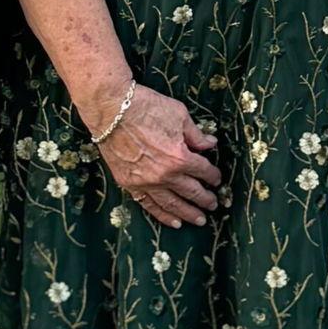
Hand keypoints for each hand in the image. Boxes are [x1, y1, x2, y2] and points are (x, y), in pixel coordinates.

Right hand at [91, 85, 219, 229]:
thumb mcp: (179, 115)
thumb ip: (196, 134)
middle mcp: (164, 175)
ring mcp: (146, 182)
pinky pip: (149, 205)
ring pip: (171, 204)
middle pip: (191, 191)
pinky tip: (174, 222)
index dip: (213, 176)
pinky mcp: (129, 184)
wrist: (110, 110)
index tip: (217, 179)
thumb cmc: (146, 107)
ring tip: (199, 220)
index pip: (203, 171)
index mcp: (180, 157)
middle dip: (205, 199)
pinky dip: (162, 215)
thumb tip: (210, 144)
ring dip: (188, 213)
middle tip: (214, 204)